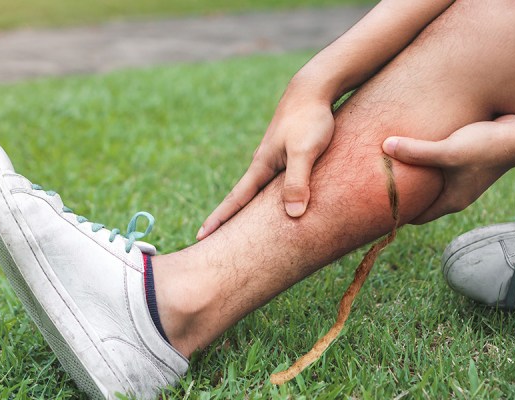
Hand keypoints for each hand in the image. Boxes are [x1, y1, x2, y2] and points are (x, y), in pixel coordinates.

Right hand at [197, 100, 334, 239]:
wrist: (313, 89)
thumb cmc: (309, 119)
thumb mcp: (305, 152)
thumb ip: (298, 182)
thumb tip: (293, 215)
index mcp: (262, 166)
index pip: (237, 200)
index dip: (219, 220)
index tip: (201, 237)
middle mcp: (264, 164)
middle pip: (242, 198)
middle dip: (227, 218)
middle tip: (210, 239)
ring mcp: (275, 158)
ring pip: (259, 190)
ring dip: (247, 208)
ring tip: (239, 226)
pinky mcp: (288, 154)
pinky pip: (275, 182)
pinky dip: (267, 196)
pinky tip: (273, 201)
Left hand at [382, 117, 514, 223]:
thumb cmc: (487, 147)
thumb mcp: (447, 150)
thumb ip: (416, 151)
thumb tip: (385, 147)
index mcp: (451, 201)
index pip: (417, 217)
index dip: (397, 213)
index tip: (376, 206)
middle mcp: (457, 193)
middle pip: (423, 200)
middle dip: (403, 194)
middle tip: (376, 185)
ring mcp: (464, 178)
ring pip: (432, 182)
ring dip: (415, 175)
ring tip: (391, 164)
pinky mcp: (468, 162)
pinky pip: (441, 166)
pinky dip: (427, 161)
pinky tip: (416, 143)